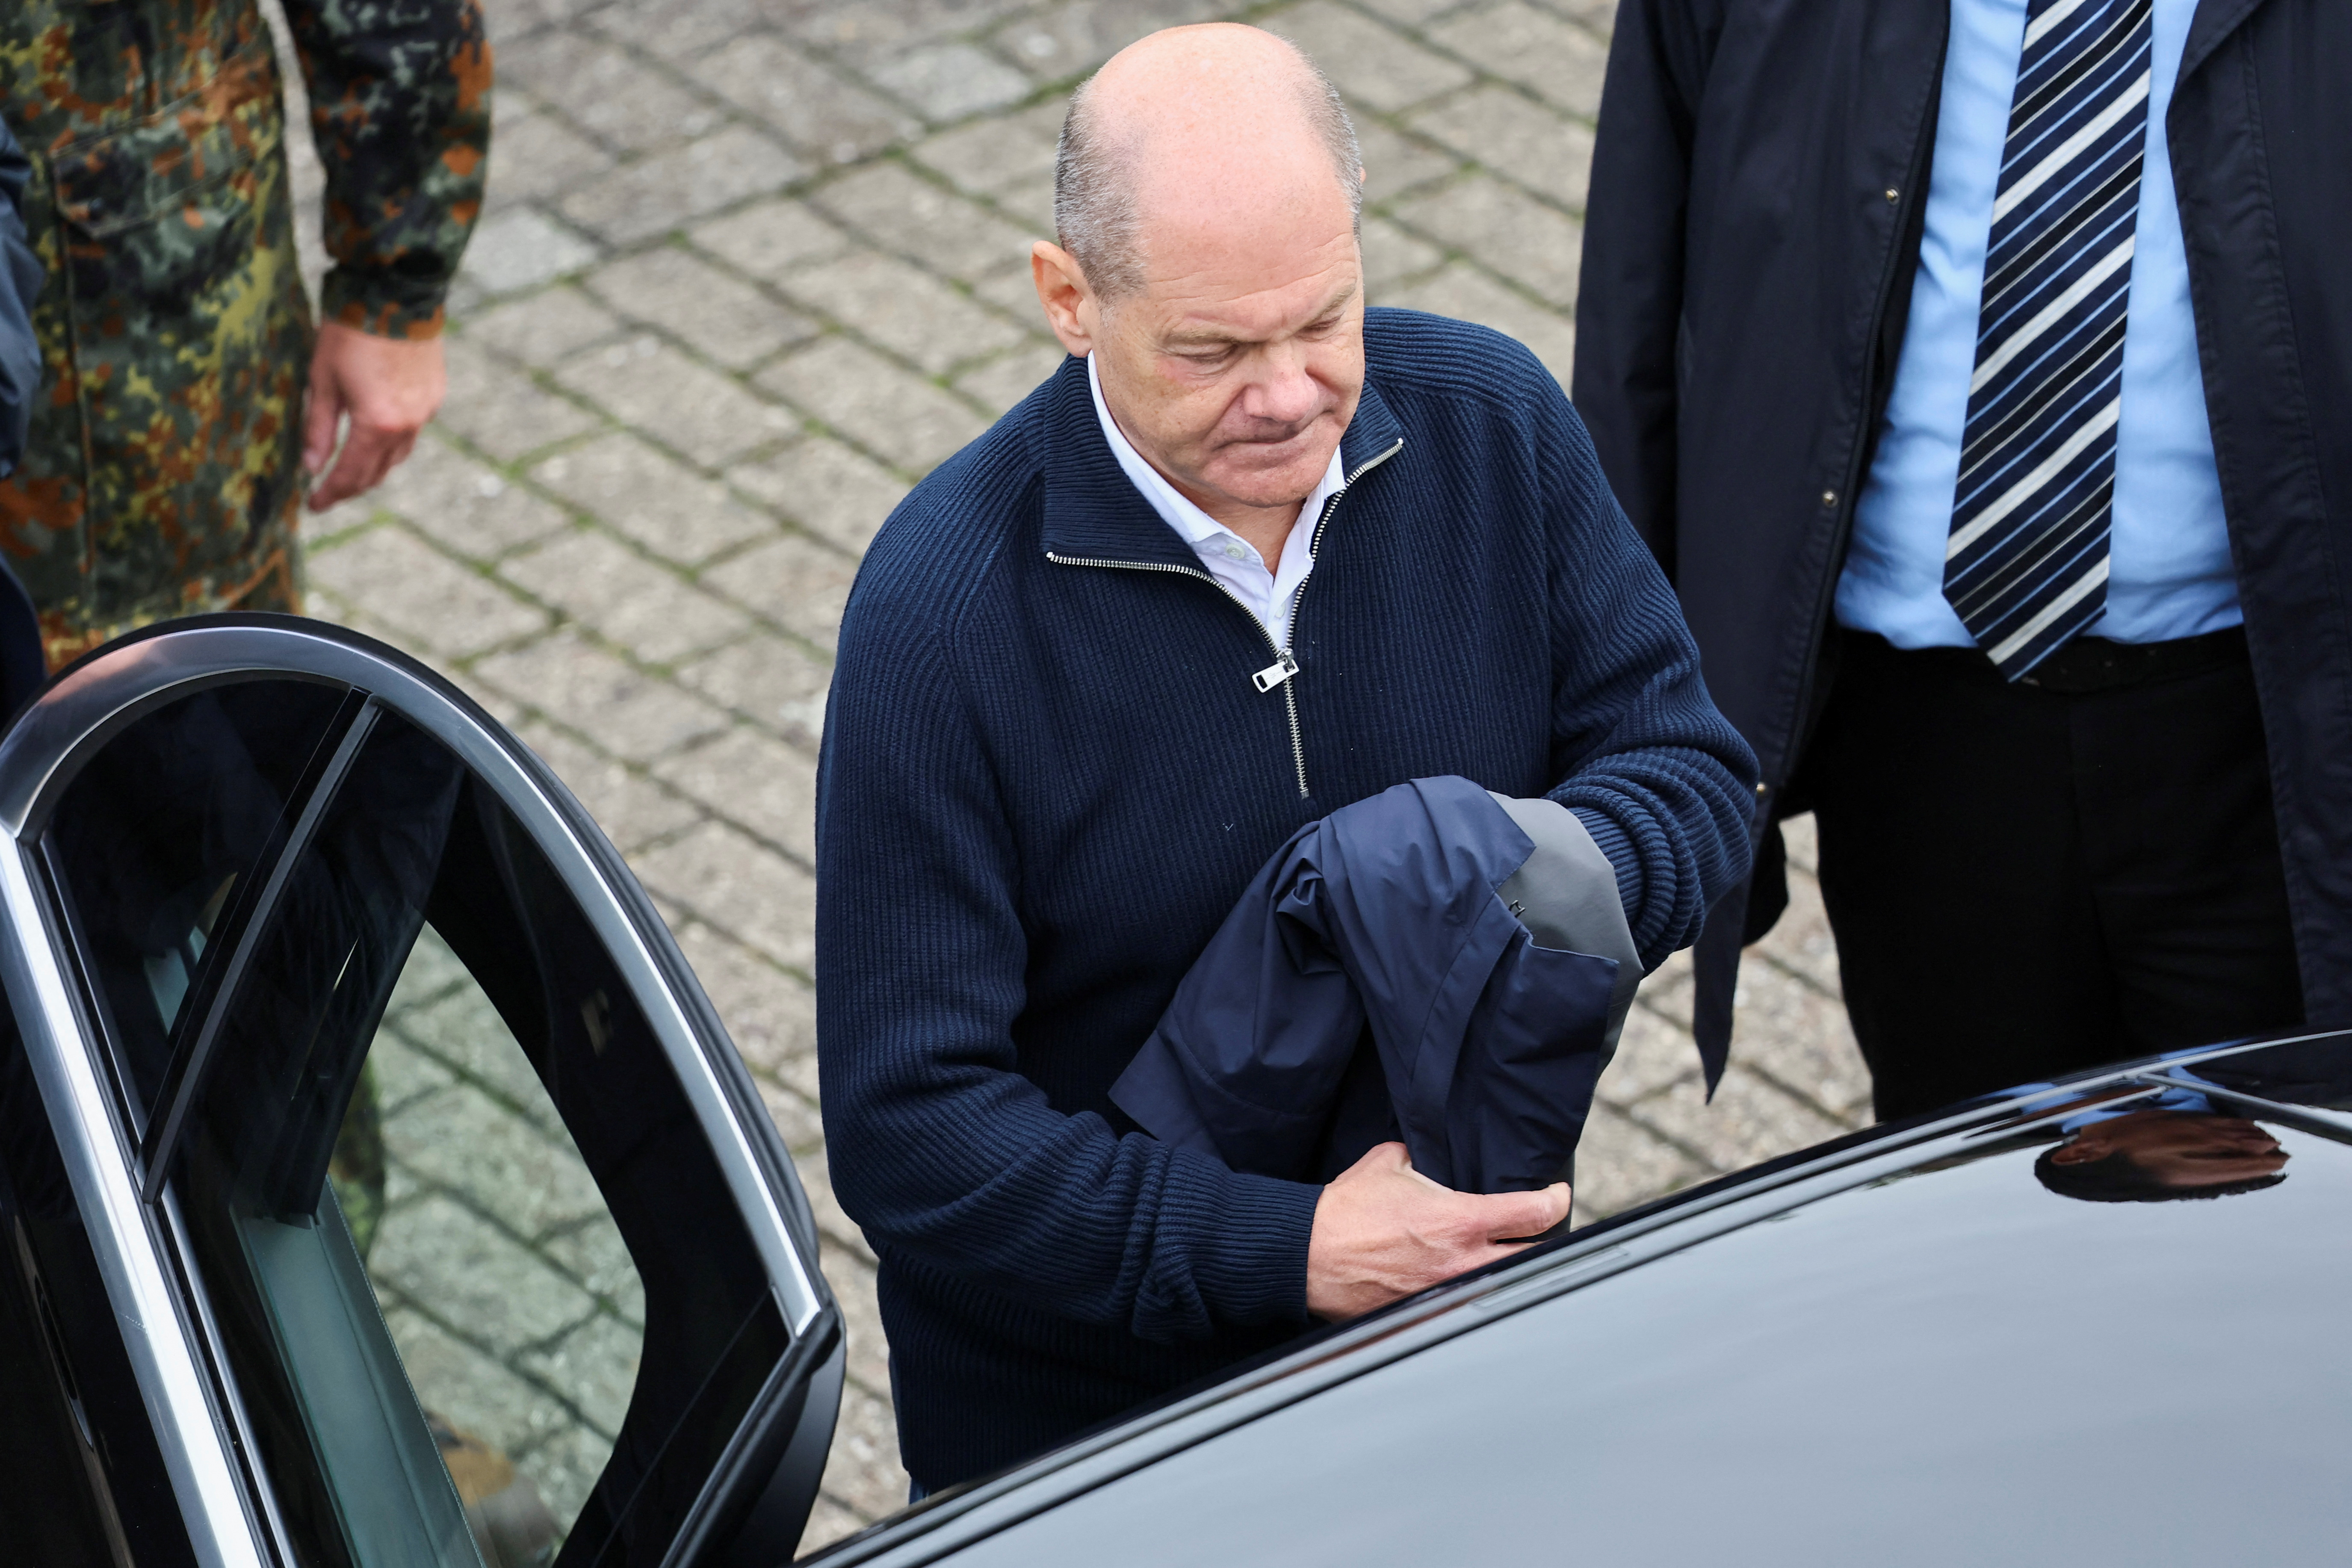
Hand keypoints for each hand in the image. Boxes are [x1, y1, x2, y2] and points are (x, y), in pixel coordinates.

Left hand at [302, 320, 446, 511]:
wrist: (395, 295)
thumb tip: (313, 466)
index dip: (330, 493)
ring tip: (351, 468)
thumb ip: (318, 427)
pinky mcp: (434, 397)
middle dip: (352, 486)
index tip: (313, 505)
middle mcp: (407, 426)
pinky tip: (376, 435)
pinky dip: (391, 442)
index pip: (351, 474)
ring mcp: (425, 412)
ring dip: (374, 467)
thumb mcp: (322, 380)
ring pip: (398, 455)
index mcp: (376, 424)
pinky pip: (412, 432)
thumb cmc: (350, 334)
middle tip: (329, 493)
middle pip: (378, 472)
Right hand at [1305, 1142, 1570, 1321]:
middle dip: (1544, 1242)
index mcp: (1461, 1221)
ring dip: (1506, 1269)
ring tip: (1502, 1255)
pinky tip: (1462, 1281)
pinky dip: (1470, 1292)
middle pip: (1534, 1258)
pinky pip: (1464, 1304)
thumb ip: (1421, 1157)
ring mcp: (1448, 1294)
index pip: (1535, 1213)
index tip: (1555, 1195)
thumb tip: (1428, 1155)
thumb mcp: (1388, 1162)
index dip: (1556, 1201)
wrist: (1307, 1253)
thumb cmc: (1345, 1209)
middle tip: (1540, 1230)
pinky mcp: (1427, 1314)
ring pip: (1501, 1284)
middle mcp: (1463, 1262)